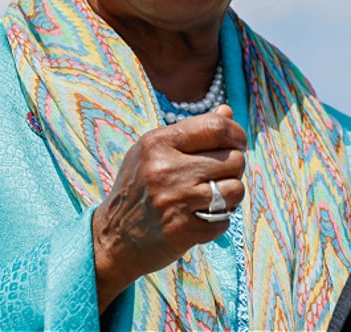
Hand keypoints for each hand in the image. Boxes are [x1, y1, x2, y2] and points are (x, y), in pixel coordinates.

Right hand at [91, 104, 245, 310]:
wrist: (112, 238)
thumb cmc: (138, 188)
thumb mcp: (153, 151)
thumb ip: (191, 131)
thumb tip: (227, 112)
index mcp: (158, 142)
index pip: (216, 127)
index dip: (236, 134)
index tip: (238, 144)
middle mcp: (166, 169)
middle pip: (232, 159)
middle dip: (235, 167)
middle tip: (221, 175)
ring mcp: (175, 200)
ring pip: (235, 189)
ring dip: (231, 194)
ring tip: (214, 196)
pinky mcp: (183, 230)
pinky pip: (225, 219)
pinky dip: (219, 220)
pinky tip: (201, 217)